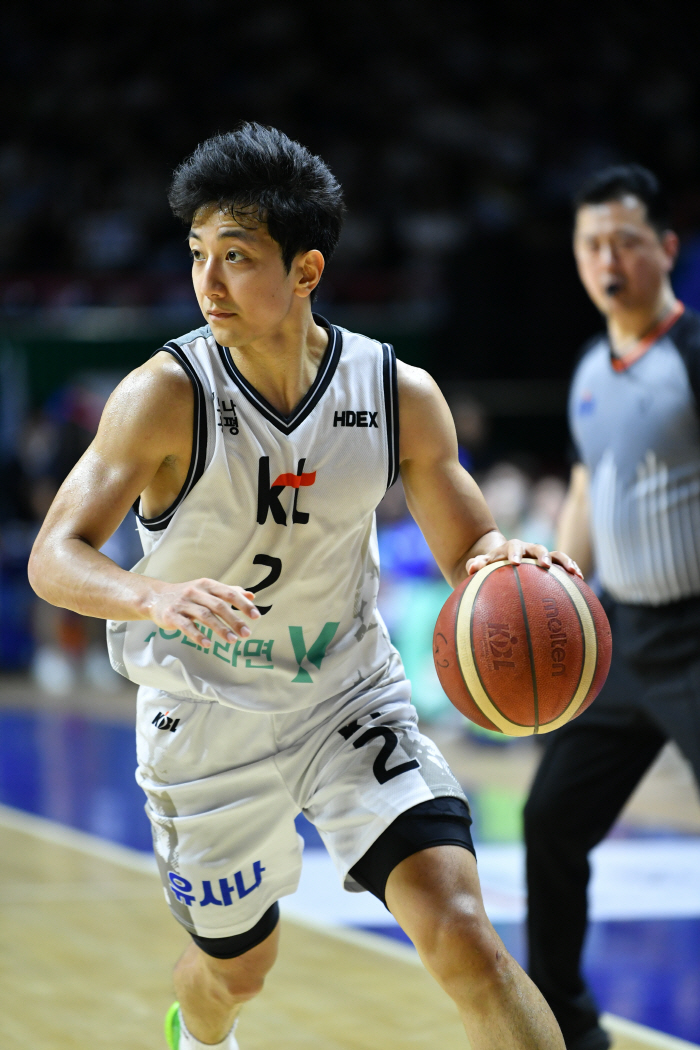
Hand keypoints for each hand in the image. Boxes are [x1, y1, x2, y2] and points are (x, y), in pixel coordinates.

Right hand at [144, 579, 260, 646]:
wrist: (155, 597)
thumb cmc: (187, 595)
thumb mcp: (207, 589)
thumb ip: (228, 591)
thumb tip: (251, 595)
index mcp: (207, 584)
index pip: (229, 593)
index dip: (243, 604)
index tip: (256, 616)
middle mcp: (195, 592)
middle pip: (219, 606)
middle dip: (235, 620)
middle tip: (247, 633)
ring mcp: (183, 603)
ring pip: (205, 616)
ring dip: (220, 629)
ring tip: (233, 640)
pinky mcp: (171, 615)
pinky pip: (186, 626)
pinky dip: (197, 635)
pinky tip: (207, 644)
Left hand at [466, 540, 582, 578]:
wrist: (501, 560)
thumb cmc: (489, 567)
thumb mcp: (481, 565)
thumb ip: (476, 564)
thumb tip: (472, 566)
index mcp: (510, 548)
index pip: (512, 547)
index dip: (514, 554)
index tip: (514, 563)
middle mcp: (527, 549)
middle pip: (536, 548)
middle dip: (541, 555)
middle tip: (544, 565)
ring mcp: (541, 556)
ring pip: (555, 554)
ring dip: (564, 561)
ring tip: (574, 572)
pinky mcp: (551, 564)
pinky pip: (564, 565)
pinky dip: (572, 569)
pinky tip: (581, 580)